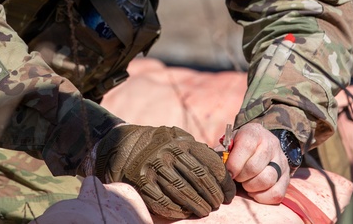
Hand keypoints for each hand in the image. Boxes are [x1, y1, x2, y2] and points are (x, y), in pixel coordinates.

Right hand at [93, 125, 235, 219]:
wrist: (123, 145)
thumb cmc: (158, 145)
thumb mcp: (177, 139)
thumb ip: (196, 149)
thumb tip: (222, 166)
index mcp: (181, 142)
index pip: (210, 164)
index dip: (223, 182)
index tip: (229, 193)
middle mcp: (168, 154)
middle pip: (199, 179)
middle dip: (213, 195)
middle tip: (218, 204)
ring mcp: (154, 168)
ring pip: (183, 192)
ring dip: (197, 205)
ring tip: (205, 211)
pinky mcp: (142, 183)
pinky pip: (163, 201)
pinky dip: (176, 210)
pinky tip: (184, 213)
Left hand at [222, 123, 287, 204]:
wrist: (260, 146)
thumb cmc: (239, 148)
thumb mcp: (230, 144)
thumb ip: (221, 154)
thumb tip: (215, 168)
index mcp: (254, 132)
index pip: (246, 146)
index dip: (234, 163)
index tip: (228, 172)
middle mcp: (271, 143)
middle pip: (255, 167)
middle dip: (241, 177)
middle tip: (237, 178)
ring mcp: (281, 160)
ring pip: (267, 180)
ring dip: (251, 187)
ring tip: (245, 184)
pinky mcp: (287, 177)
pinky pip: (277, 193)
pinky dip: (262, 197)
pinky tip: (255, 191)